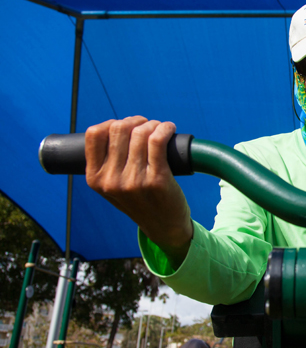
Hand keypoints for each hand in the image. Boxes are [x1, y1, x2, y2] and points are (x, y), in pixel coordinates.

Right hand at [85, 116, 191, 264]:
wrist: (163, 226)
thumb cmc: (140, 200)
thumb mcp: (112, 186)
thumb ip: (107, 163)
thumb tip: (117, 126)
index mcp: (94, 178)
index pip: (94, 134)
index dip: (111, 123)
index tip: (126, 127)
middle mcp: (111, 180)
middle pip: (119, 129)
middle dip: (135, 121)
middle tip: (147, 126)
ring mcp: (134, 181)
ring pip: (140, 133)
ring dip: (153, 124)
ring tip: (160, 128)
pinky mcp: (157, 179)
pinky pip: (158, 141)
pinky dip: (164, 129)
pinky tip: (169, 129)